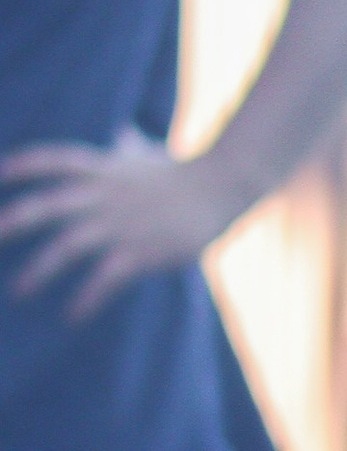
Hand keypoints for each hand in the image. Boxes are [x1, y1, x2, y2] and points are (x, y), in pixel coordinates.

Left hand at [0, 132, 233, 315]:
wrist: (222, 185)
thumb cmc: (185, 173)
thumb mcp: (150, 157)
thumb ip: (128, 149)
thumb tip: (122, 134)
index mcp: (102, 169)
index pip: (49, 161)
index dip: (19, 168)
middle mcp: (103, 195)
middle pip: (45, 205)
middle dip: (11, 222)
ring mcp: (120, 223)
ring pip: (67, 245)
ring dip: (39, 270)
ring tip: (18, 292)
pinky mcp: (140, 251)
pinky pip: (104, 278)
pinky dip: (86, 299)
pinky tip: (72, 316)